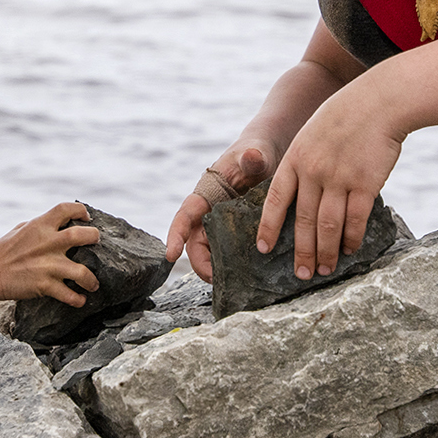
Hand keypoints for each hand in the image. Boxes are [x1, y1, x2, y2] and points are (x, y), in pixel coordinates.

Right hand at [0, 202, 101, 303]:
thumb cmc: (3, 250)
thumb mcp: (21, 229)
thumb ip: (42, 226)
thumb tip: (60, 225)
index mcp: (40, 225)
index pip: (66, 209)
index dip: (81, 211)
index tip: (86, 219)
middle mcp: (47, 243)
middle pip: (82, 235)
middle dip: (94, 238)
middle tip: (96, 245)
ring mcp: (47, 265)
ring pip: (82, 272)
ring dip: (91, 279)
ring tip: (93, 284)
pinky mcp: (44, 285)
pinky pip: (68, 295)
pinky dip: (77, 299)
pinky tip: (80, 300)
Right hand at [165, 138, 277, 278]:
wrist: (268, 160)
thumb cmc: (256, 152)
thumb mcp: (256, 154)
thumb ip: (253, 157)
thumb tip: (252, 156)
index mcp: (205, 194)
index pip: (185, 215)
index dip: (175, 235)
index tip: (170, 255)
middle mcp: (208, 213)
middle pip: (196, 243)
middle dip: (201, 263)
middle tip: (215, 280)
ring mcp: (221, 225)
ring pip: (212, 252)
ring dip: (217, 268)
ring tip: (233, 284)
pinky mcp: (235, 233)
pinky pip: (230, 253)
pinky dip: (235, 265)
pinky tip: (250, 277)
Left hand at [261, 85, 400, 279]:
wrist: (380, 101)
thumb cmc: (346, 115)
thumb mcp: (312, 132)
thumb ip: (305, 163)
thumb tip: (303, 197)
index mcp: (296, 158)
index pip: (276, 200)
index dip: (268, 227)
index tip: (263, 249)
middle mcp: (313, 171)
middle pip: (303, 221)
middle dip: (302, 252)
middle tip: (302, 274)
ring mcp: (339, 178)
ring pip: (328, 226)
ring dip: (326, 252)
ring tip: (326, 269)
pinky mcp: (365, 184)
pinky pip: (355, 220)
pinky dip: (351, 238)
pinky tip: (350, 249)